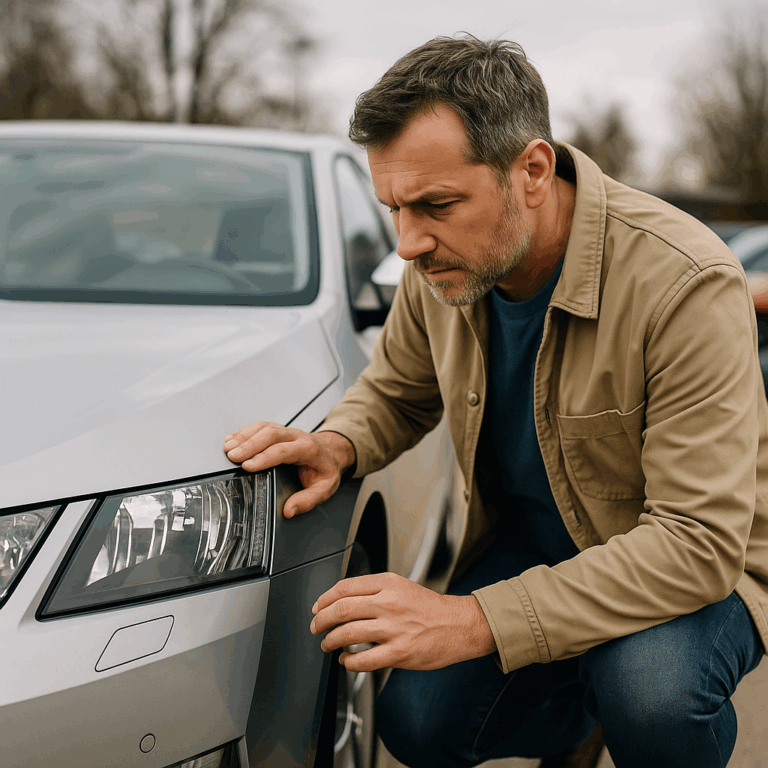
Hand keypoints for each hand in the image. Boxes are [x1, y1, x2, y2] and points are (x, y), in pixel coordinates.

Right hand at [223, 423, 355, 517]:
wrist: (332, 452)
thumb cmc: (326, 469)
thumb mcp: (325, 488)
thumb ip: (307, 500)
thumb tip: (288, 510)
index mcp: (308, 449)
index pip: (284, 450)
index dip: (264, 457)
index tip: (248, 466)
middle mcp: (296, 436)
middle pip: (271, 434)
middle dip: (250, 444)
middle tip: (232, 456)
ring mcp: (286, 431)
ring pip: (264, 427)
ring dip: (244, 436)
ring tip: (228, 448)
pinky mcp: (278, 430)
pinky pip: (260, 426)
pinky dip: (244, 432)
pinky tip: (232, 439)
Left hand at [309, 572, 496, 671]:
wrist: (459, 625)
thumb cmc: (431, 608)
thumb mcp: (402, 586)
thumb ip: (375, 590)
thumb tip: (344, 601)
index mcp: (389, 583)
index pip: (345, 587)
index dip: (325, 598)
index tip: (318, 607)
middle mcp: (389, 603)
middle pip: (342, 609)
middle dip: (322, 620)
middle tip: (316, 627)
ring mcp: (394, 629)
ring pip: (348, 634)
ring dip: (330, 641)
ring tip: (328, 644)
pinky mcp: (399, 653)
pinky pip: (363, 660)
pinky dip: (348, 662)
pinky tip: (346, 660)